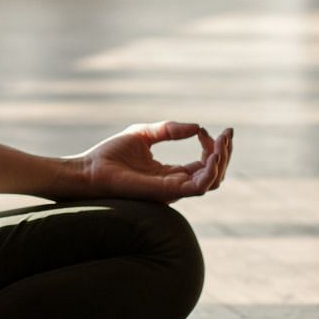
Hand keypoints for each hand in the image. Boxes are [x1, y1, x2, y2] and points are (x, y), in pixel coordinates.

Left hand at [82, 121, 231, 203]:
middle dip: (225, 154)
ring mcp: (172, 190)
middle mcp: (175, 184)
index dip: (212, 147)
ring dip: (221, 161)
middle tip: (229, 134)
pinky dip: (210, 171)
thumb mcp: (144, 134)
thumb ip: (169, 130)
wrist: (89, 169)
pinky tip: (212, 153)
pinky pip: (197, 187)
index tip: (208, 130)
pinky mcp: (166, 192)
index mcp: (171, 173)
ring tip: (222, 142)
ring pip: (211, 182)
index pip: (204, 165)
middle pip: (213, 175)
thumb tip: (197, 126)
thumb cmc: (111, 154)